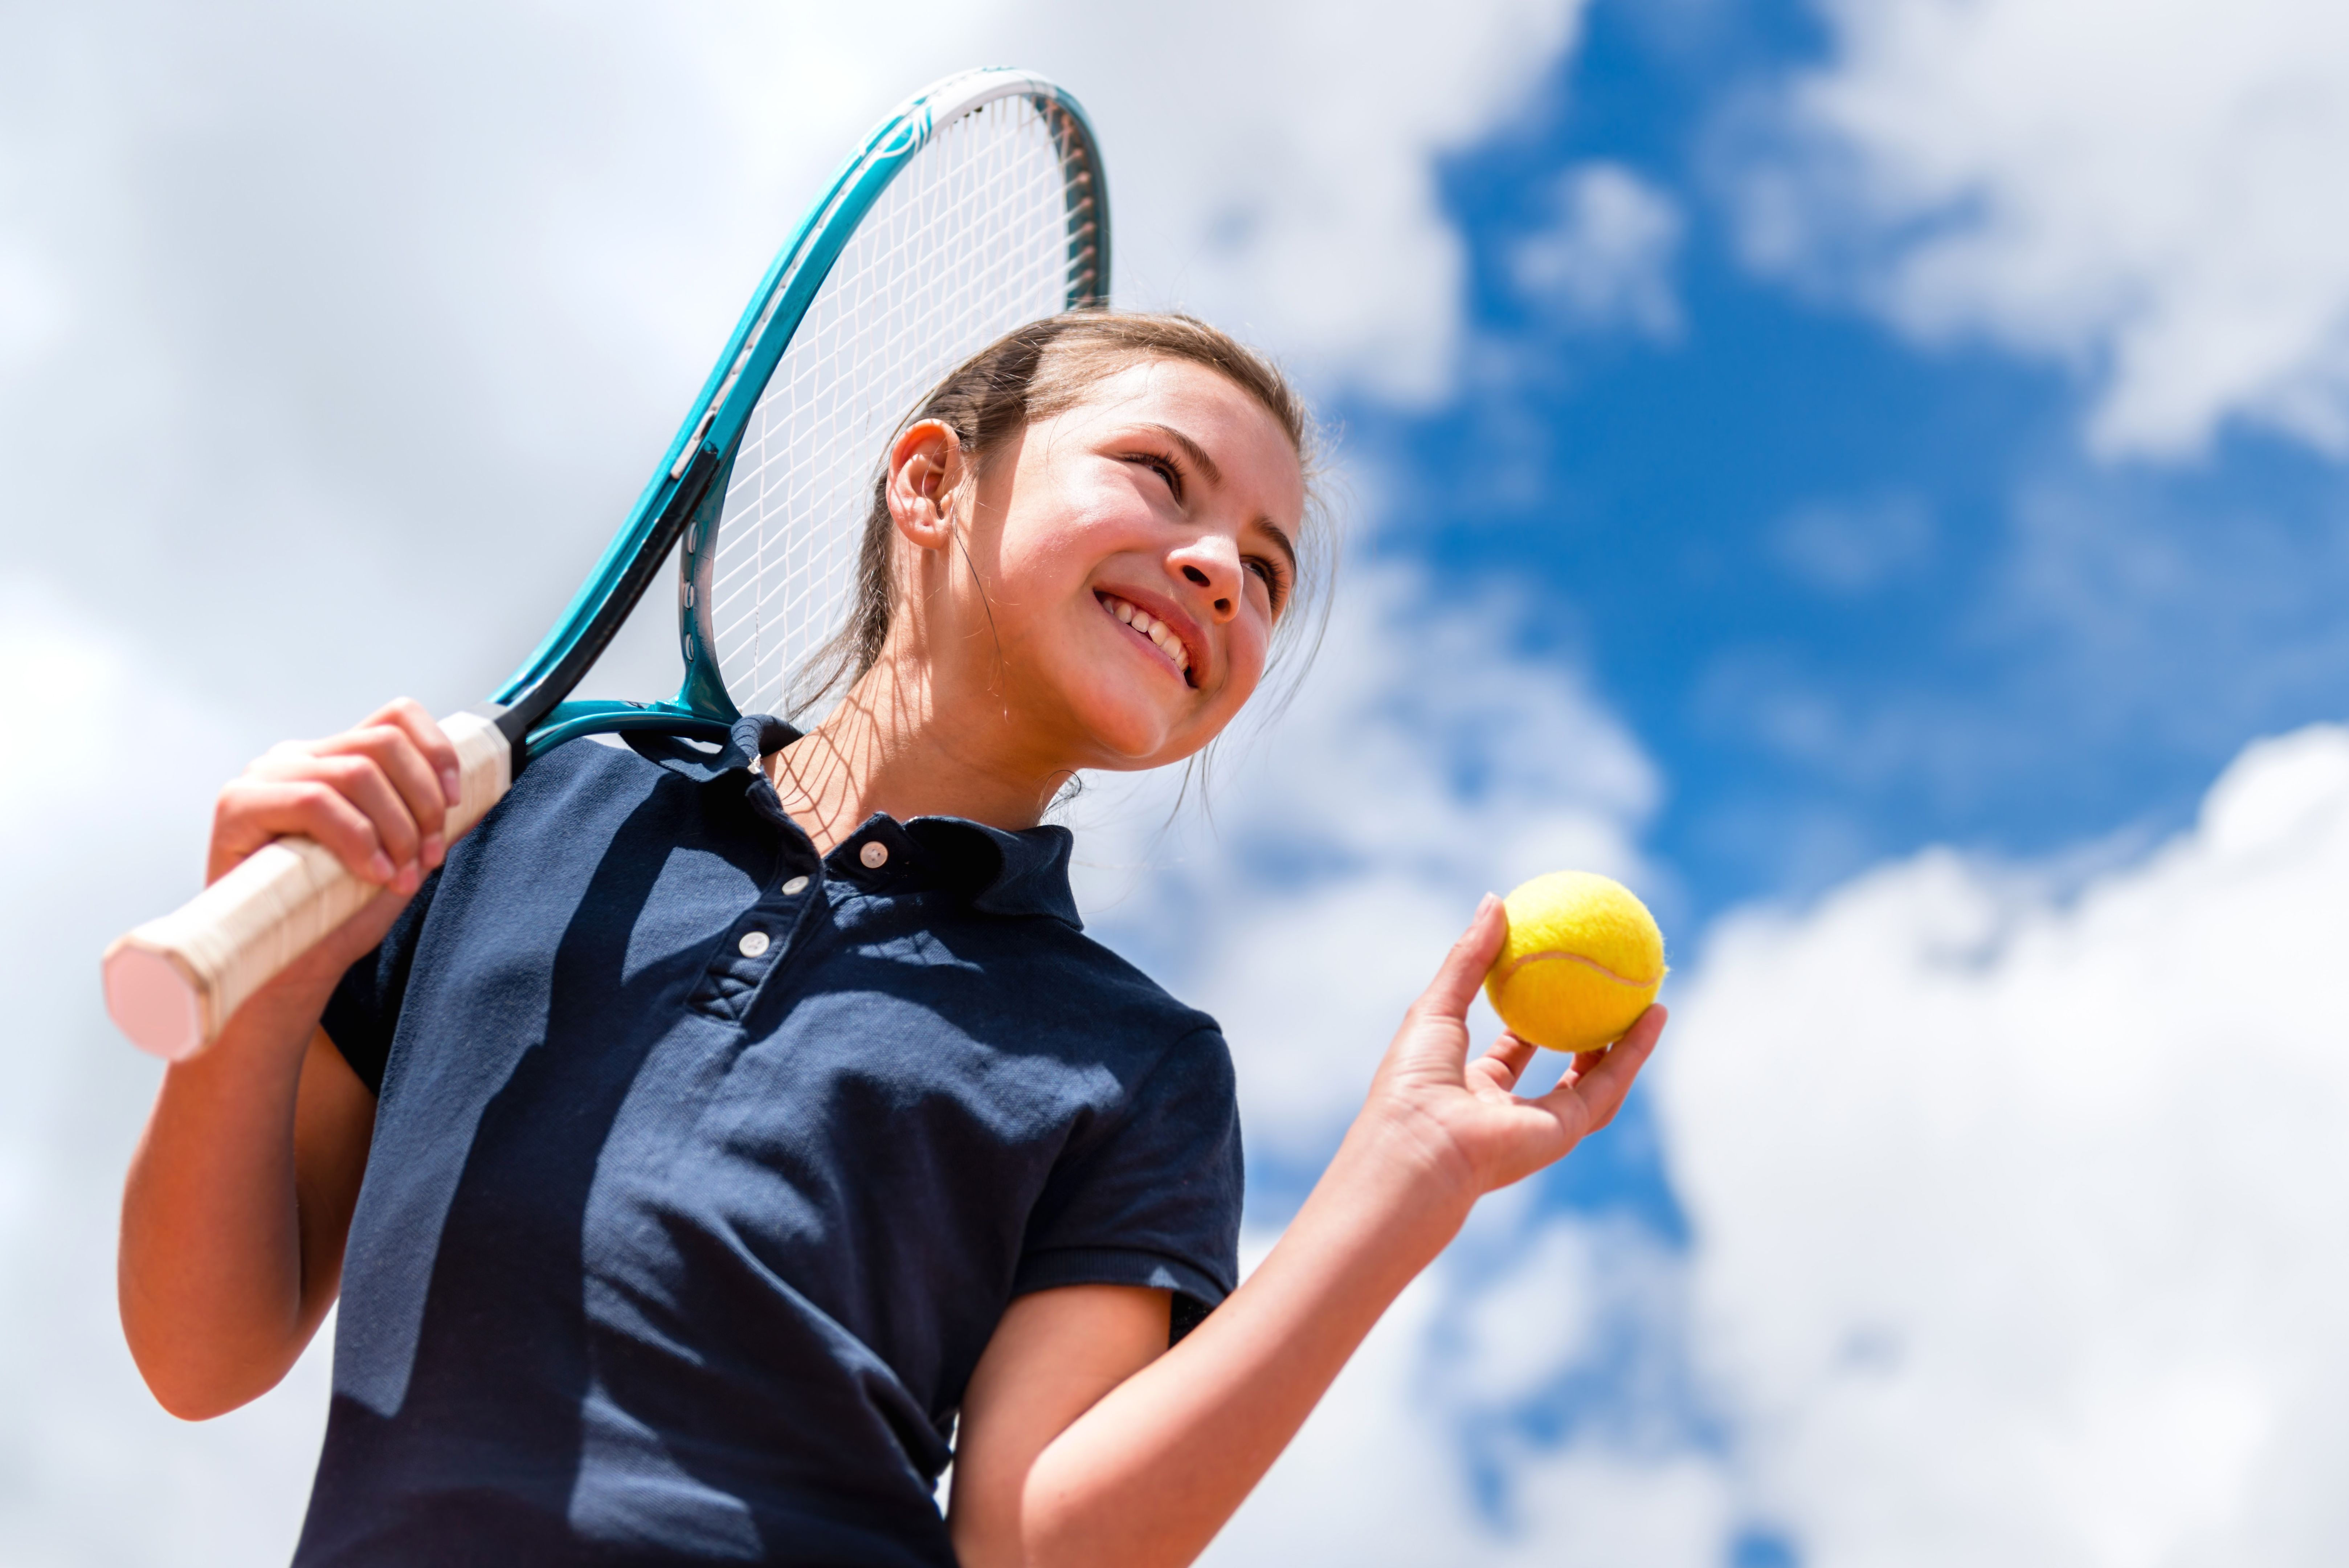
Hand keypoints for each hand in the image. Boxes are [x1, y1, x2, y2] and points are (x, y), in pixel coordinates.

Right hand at [209, 697, 460, 892]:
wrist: (289, 966)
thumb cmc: (337, 912)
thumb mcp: (402, 859)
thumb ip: (431, 824)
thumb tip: (485, 796)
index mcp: (336, 759)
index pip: (396, 716)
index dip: (437, 751)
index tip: (456, 801)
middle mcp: (299, 757)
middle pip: (385, 742)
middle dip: (423, 802)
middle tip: (429, 856)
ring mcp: (265, 776)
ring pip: (357, 771)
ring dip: (395, 828)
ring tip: (400, 874)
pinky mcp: (237, 804)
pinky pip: (314, 801)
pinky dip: (357, 838)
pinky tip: (372, 873)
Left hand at [1357, 893, 1664, 1205]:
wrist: (1419, 1149)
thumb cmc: (1413, 1081)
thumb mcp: (1436, 1008)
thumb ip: (1468, 958)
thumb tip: (1495, 899)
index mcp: (1471, 1084)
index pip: (1512, 1048)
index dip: (1536, 1011)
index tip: (1557, 973)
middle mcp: (1509, 1108)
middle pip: (1562, 1066)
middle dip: (1589, 1030)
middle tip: (1614, 989)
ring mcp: (1539, 1125)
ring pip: (1595, 1081)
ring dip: (1625, 1042)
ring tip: (1651, 1000)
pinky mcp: (1566, 1134)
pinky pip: (1607, 1086)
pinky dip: (1633, 1052)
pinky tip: (1654, 1016)